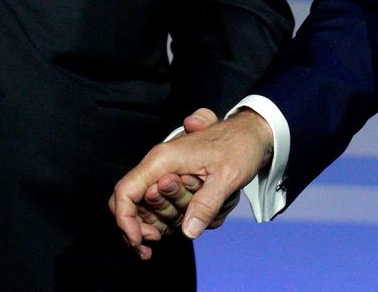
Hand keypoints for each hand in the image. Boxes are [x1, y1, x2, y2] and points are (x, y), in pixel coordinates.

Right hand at [111, 107, 271, 259]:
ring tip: (190, 223)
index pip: (125, 192)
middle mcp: (158, 166)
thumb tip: (188, 232)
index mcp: (162, 160)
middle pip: (130, 204)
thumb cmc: (239, 147)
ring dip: (162, 223)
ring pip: (146, 208)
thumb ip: (206, 204)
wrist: (252, 133)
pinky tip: (193, 222)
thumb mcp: (227, 176)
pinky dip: (171, 219)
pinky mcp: (175, 181)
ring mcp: (165, 173)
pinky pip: (163, 206)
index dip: (125, 221)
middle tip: (156, 243)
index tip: (139, 242)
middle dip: (140, 228)